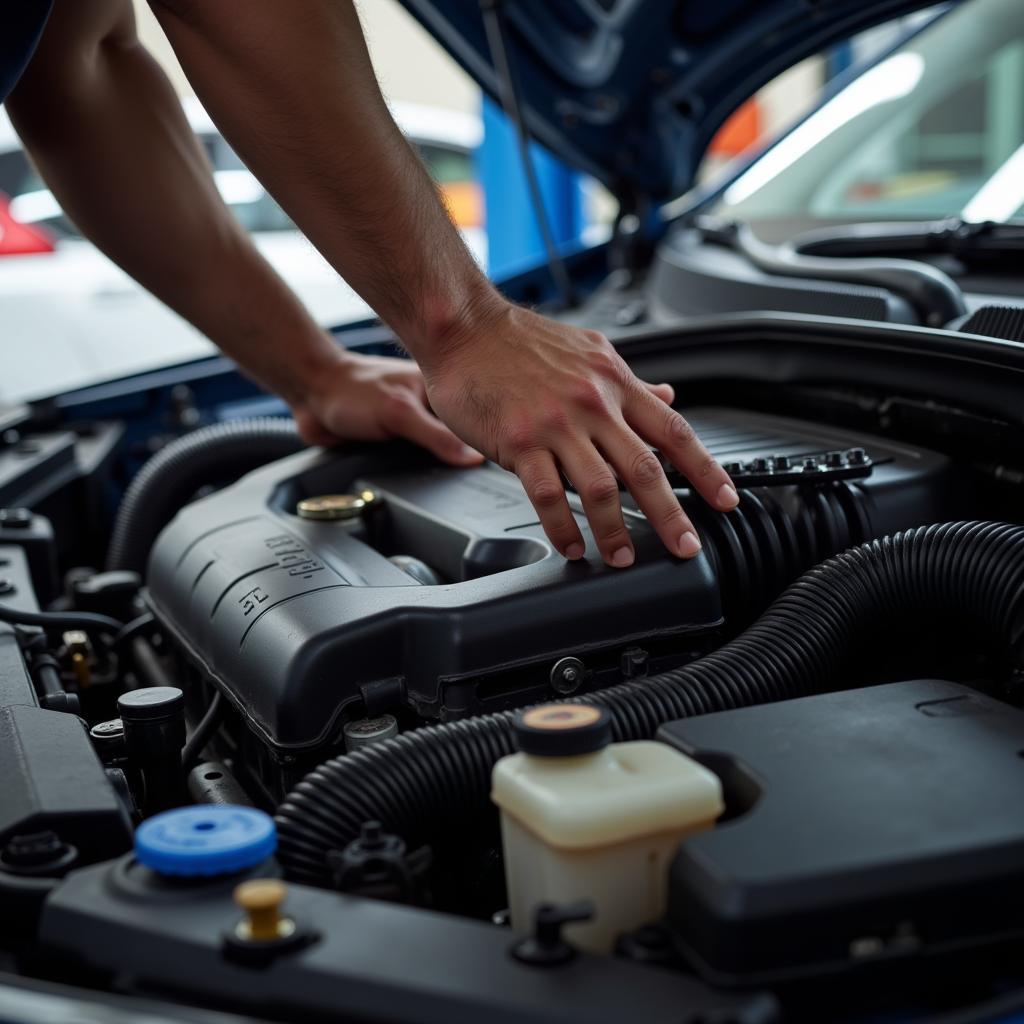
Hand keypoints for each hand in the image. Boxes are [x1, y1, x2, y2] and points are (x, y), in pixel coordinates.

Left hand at [290, 350, 483, 465]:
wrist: (312, 398)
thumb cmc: (350, 391)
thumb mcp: (400, 413)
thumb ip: (437, 437)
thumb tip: (474, 459)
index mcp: (441, 385)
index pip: (475, 417)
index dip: (489, 436)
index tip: (505, 455)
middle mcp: (433, 404)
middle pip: (464, 438)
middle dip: (471, 453)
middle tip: (487, 469)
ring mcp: (418, 423)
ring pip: (442, 453)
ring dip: (445, 465)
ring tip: (462, 477)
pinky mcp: (402, 441)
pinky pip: (422, 461)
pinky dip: (424, 469)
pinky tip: (431, 474)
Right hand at [420, 302, 738, 567]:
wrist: (465, 327)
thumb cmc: (523, 340)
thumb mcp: (591, 350)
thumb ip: (629, 382)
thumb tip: (667, 397)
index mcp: (614, 383)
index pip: (674, 432)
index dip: (705, 470)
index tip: (724, 499)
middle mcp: (593, 404)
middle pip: (645, 469)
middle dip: (671, 515)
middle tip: (685, 547)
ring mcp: (556, 424)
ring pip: (599, 488)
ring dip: (615, 530)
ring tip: (622, 557)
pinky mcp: (519, 441)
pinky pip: (546, 495)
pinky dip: (562, 527)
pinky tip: (572, 546)